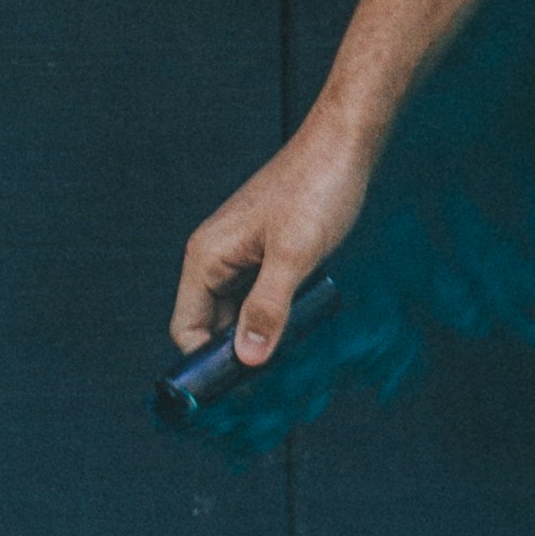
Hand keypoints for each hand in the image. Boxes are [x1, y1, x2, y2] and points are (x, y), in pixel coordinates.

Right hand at [171, 113, 375, 367]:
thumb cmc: (318, 187)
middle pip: (213, 326)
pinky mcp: (268, 250)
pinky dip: (276, 316)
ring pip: (241, 313)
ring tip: (291, 362)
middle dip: (238, 357)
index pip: (188, 330)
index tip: (238, 394)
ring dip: (261, 337)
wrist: (347, 141)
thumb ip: (268, 307)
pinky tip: (302, 328)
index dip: (206, 365)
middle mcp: (217, 256)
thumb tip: (246, 360)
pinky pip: (262, 296)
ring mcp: (243, 252)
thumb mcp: (295, 254)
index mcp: (207, 256)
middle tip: (273, 385)